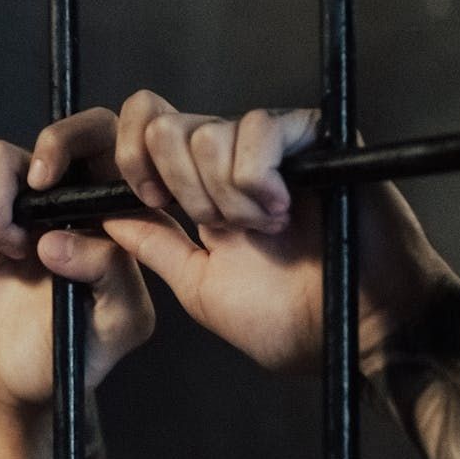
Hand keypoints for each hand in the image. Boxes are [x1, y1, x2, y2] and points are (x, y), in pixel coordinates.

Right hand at [0, 108, 154, 413]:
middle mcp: (54, 191)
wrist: (12, 381)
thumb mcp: (116, 325)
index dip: (59, 143)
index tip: (39, 186)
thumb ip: (110, 276)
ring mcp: (6, 196)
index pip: (94, 131)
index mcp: (102, 205)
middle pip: (4, 151)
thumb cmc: (73, 354)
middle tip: (13, 253)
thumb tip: (56, 240)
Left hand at [27, 90, 458, 374]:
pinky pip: (258, 129)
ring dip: (224, 196)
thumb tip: (101, 214)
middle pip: (162, 125)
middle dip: (177, 186)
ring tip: (264, 229)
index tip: (148, 202)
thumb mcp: (198, 284)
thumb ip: (152, 245)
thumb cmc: (290, 320)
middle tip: (217, 228)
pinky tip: (283, 211)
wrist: (357, 333)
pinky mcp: (313, 135)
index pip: (141, 133)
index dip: (129, 160)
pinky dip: (256, 179)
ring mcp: (271, 143)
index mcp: (195, 189)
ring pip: (205, 133)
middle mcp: (228, 157)